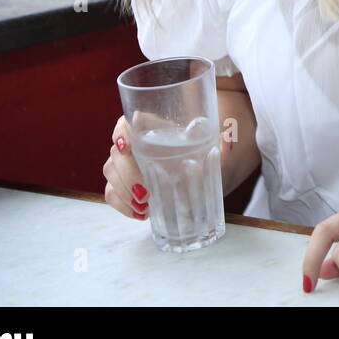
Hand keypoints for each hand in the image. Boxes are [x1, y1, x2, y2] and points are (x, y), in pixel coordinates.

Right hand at [102, 114, 233, 221]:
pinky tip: (140, 213)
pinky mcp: (123, 183)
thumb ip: (221, 143)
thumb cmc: (198, 149)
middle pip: (116, 154)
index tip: (127, 147)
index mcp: (150, 126)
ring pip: (110, 173)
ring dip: (124, 191)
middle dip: (126, 174)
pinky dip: (122, 204)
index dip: (120, 134)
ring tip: (144, 205)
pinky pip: (111, 192)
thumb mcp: (211, 147)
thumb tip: (228, 139)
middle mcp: (133, 143)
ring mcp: (125, 164)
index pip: (125, 124)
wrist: (195, 164)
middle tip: (145, 192)